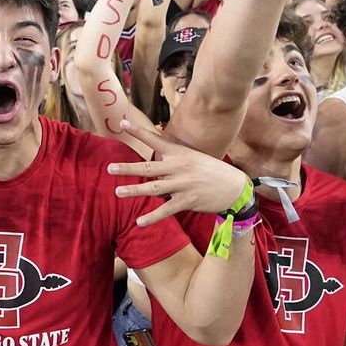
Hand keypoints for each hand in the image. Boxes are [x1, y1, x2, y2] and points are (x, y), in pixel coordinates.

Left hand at [105, 121, 249, 226]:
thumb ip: (172, 163)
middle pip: (148, 167)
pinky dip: (152, 217)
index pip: (155, 140)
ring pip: (154, 188)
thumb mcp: (193, 159)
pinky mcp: (188, 201)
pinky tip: (139, 222)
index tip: (122, 123)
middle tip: (109, 168)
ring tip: (118, 192)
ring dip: (135, 191)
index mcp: (180, 154)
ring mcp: (183, 185)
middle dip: (128, 168)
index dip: (138, 132)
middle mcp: (179, 167)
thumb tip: (152, 172)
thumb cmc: (211, 172)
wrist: (236, 188)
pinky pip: (166, 210)